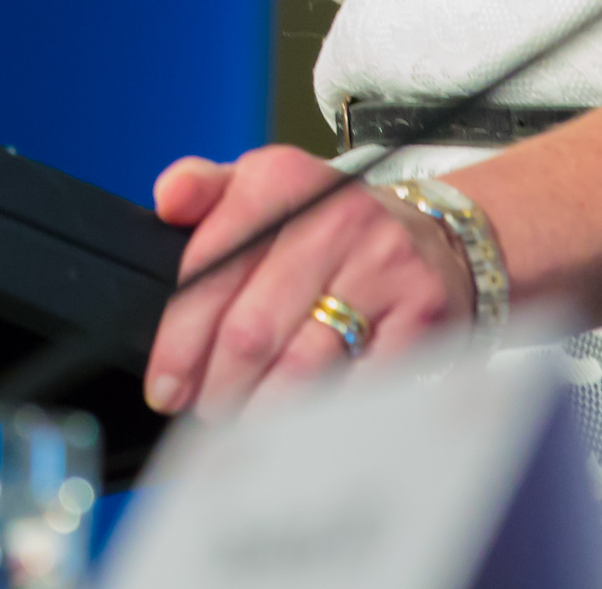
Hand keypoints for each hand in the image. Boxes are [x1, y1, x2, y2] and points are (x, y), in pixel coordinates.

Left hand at [143, 146, 473, 413]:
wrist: (436, 233)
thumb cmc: (330, 224)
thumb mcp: (265, 184)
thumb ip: (205, 188)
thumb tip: (168, 200)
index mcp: (281, 180)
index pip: (210, 266)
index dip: (178, 338)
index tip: (165, 381)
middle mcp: (332, 216)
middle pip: (251, 327)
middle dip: (217, 383)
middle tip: (204, 408)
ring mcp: (382, 264)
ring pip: (302, 363)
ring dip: (262, 407)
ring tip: (244, 418)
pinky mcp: (423, 310)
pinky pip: (360, 383)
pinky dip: (325, 413)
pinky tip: (305, 421)